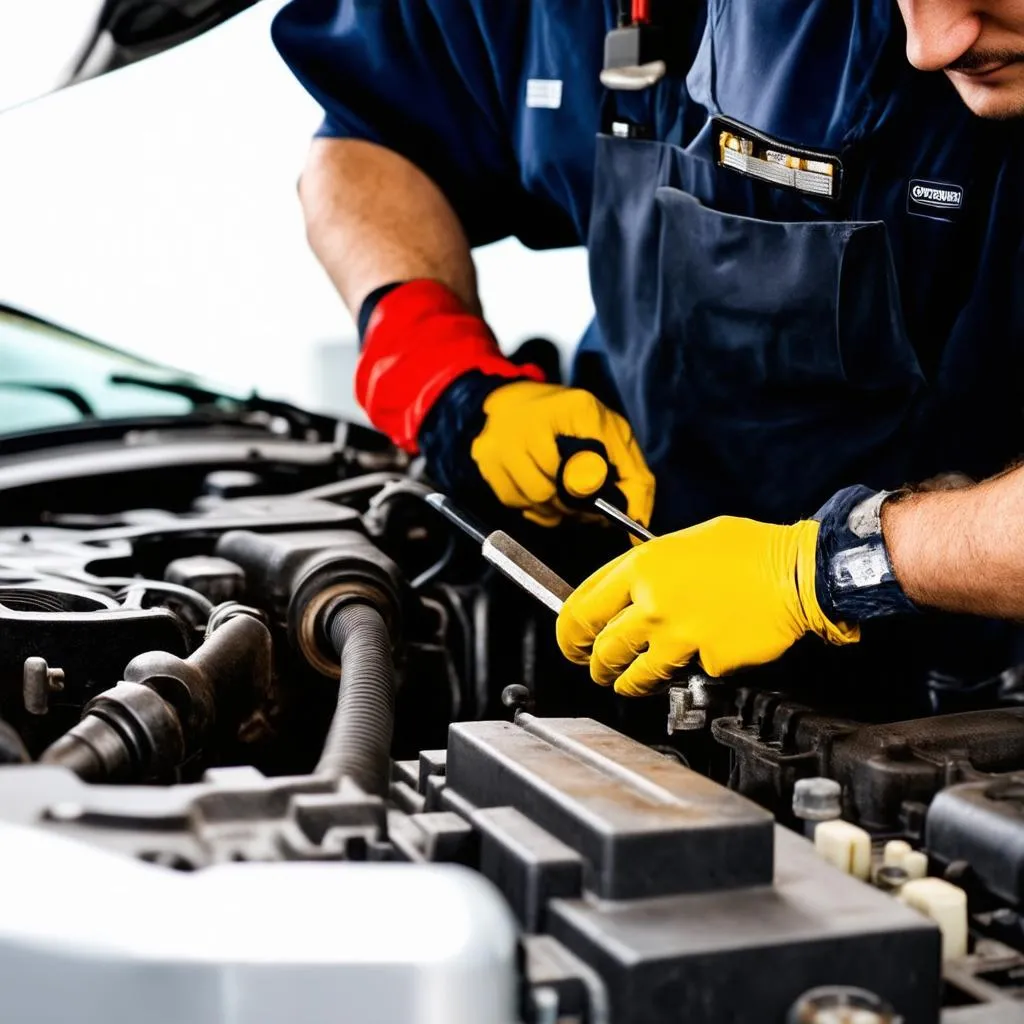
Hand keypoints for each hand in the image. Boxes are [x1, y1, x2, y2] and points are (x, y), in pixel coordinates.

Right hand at [470, 381, 654, 528]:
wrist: (514, 400)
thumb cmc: (568, 419)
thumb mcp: (612, 436)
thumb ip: (635, 478)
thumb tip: (638, 523)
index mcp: (576, 408)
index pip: (589, 473)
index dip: (597, 496)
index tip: (603, 509)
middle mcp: (532, 420)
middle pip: (559, 492)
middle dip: (575, 505)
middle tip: (583, 502)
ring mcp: (503, 438)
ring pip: (535, 500)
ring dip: (553, 508)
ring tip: (561, 492)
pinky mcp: (484, 455)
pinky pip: (514, 502)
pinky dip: (532, 505)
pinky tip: (540, 487)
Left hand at [556, 516, 858, 695]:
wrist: (798, 571)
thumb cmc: (748, 552)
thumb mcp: (683, 542)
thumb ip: (647, 570)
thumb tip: (622, 595)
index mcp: (641, 567)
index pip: (581, 608)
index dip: (569, 633)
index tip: (571, 642)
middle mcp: (653, 602)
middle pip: (601, 648)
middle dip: (593, 665)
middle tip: (596, 668)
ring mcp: (679, 635)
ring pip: (634, 674)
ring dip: (627, 682)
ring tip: (629, 682)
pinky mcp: (708, 662)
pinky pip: (688, 676)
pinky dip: (692, 671)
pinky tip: (704, 654)